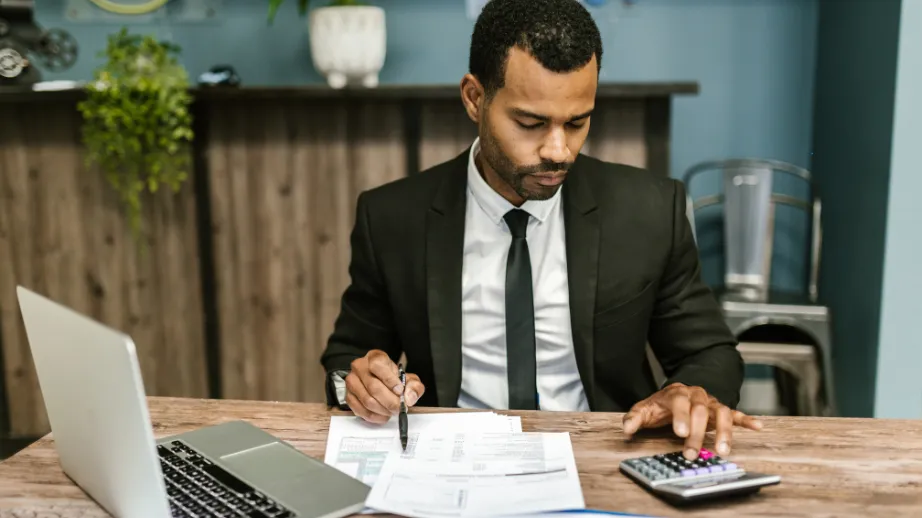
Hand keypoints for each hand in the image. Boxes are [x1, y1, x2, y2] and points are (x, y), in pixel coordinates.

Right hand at [345, 350, 424, 423]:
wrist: (380, 381)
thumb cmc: (393, 379)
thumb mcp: (408, 379)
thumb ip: (414, 387)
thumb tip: (409, 397)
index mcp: (374, 357)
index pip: (378, 366)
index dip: (390, 380)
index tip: (400, 391)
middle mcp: (359, 367)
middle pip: (373, 387)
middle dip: (390, 401)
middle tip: (400, 408)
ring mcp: (352, 382)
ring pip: (367, 400)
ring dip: (383, 410)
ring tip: (392, 412)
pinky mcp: (348, 396)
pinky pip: (360, 410)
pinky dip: (374, 416)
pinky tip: (383, 415)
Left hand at [621, 383, 761, 459]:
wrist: (675, 394)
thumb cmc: (660, 405)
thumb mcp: (644, 409)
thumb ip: (635, 418)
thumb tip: (627, 428)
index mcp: (676, 393)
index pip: (680, 402)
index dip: (681, 417)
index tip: (680, 433)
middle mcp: (696, 395)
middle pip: (700, 411)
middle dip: (696, 433)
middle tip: (691, 453)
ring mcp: (710, 403)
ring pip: (720, 413)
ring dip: (723, 431)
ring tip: (722, 450)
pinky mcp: (720, 410)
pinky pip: (735, 414)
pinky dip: (746, 420)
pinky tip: (757, 426)